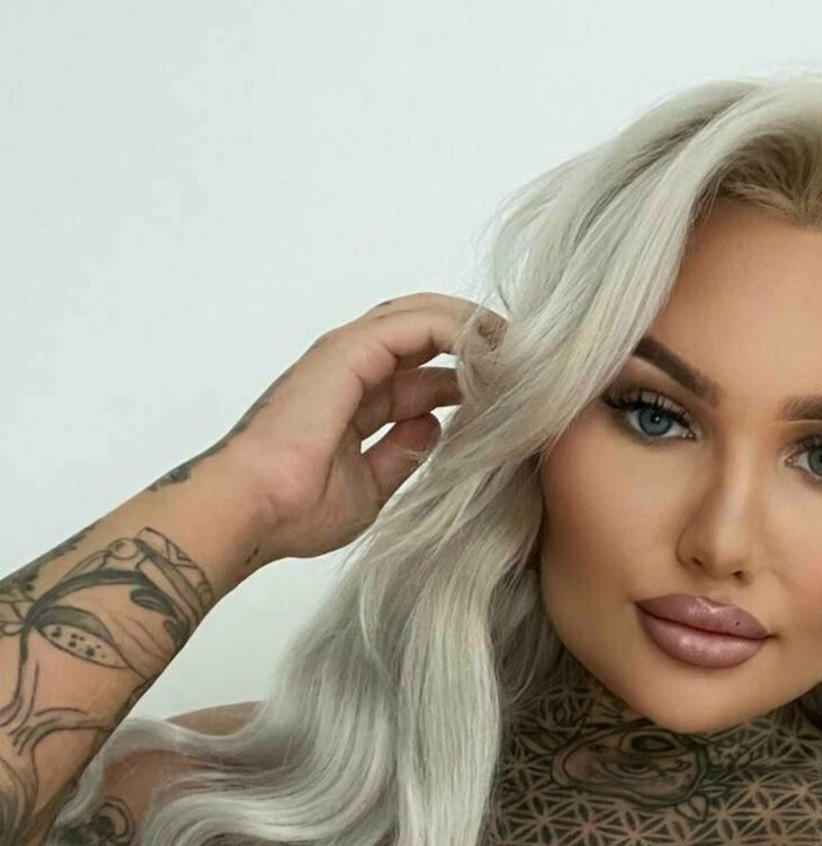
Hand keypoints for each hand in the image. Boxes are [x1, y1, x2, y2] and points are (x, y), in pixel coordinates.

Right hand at [215, 292, 506, 562]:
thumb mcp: (369, 489)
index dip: (465, 376)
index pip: (420, 373)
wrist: (254, 509)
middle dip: (475, 342)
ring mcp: (347, 355)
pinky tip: (492, 349)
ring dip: (473, 329)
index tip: (510, 393)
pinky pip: (417, 324)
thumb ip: (400, 455)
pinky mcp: (349, 351)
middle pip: (424, 334)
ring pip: (423, 317)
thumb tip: (432, 429)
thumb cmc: (295, 510)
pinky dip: (458, 330)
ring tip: (519, 349)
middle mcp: (350, 370)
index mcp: (353, 402)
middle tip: (525, 362)